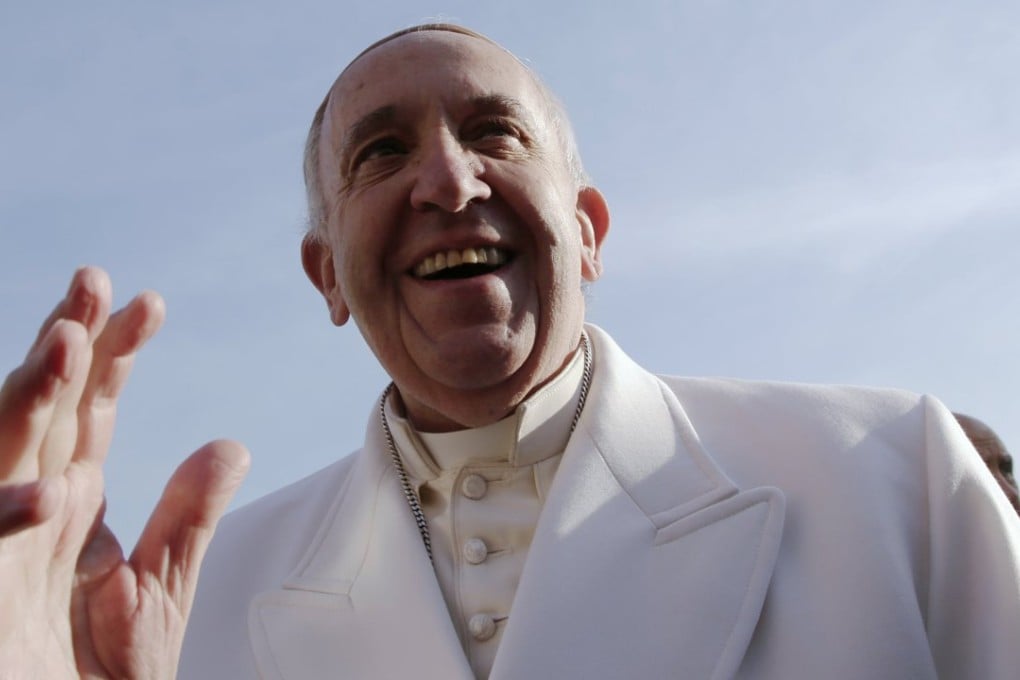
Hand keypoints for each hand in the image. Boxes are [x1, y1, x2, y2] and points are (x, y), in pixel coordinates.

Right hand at [0, 267, 249, 678]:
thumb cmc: (95, 674)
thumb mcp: (158, 590)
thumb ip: (186, 518)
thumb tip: (231, 444)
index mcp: (71, 502)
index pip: (90, 411)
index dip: (114, 355)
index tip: (150, 303)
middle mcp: (29, 508)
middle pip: (45, 410)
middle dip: (65, 343)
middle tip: (93, 281)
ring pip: (6, 452)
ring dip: (31, 398)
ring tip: (65, 342)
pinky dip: (5, 519)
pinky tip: (50, 496)